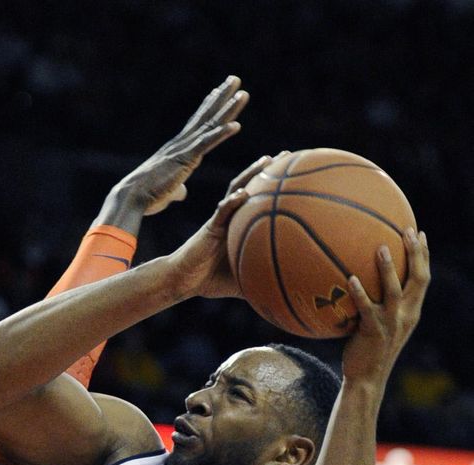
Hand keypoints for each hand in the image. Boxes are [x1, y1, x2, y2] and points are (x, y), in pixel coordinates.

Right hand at [95, 76, 247, 233]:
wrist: (132, 197)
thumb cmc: (146, 197)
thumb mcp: (168, 192)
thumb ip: (177, 190)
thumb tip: (182, 193)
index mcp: (177, 150)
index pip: (197, 125)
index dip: (209, 107)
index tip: (218, 92)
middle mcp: (181, 144)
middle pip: (206, 117)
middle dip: (222, 97)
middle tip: (235, 79)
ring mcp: (184, 149)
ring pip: (210, 125)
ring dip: (228, 109)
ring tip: (242, 92)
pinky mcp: (185, 160)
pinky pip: (207, 144)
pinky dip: (221, 134)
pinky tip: (236, 125)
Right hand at [167, 154, 278, 299]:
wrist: (184, 280)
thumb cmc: (211, 280)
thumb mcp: (245, 280)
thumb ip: (265, 280)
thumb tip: (290, 293)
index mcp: (240, 225)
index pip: (260, 199)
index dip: (276, 185)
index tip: (296, 173)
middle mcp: (232, 217)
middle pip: (252, 185)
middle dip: (269, 169)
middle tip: (289, 155)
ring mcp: (220, 219)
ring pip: (236, 189)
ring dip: (251, 174)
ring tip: (267, 160)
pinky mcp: (209, 227)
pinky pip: (221, 212)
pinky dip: (231, 202)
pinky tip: (242, 194)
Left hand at [341, 229, 429, 388]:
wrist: (367, 379)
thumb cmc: (369, 350)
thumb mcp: (382, 325)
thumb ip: (381, 305)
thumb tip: (362, 280)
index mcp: (412, 312)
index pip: (423, 278)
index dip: (424, 255)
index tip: (419, 233)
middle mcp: (406, 315)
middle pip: (418, 279)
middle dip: (416, 253)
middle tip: (407, 230)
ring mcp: (391, 324)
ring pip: (395, 291)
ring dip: (389, 268)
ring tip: (381, 247)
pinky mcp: (373, 332)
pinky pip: (365, 308)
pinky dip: (359, 292)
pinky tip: (349, 278)